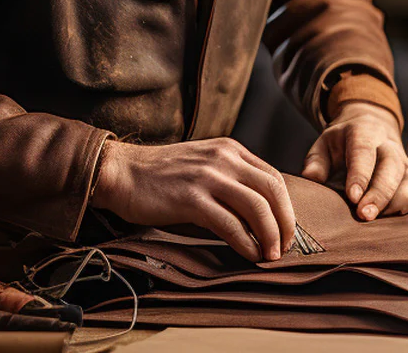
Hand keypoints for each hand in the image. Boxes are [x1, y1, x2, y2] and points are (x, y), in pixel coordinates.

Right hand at [92, 138, 294, 262]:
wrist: (121, 171)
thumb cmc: (161, 175)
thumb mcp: (203, 165)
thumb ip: (230, 180)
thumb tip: (258, 216)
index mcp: (230, 150)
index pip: (273, 178)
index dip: (286, 208)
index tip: (286, 230)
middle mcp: (224, 158)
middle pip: (273, 192)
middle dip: (285, 223)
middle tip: (284, 247)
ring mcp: (208, 177)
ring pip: (257, 208)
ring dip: (270, 236)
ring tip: (270, 255)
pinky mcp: (191, 199)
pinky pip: (230, 224)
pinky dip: (246, 243)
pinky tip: (249, 255)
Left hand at [302, 102, 407, 220]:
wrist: (370, 128)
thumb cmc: (342, 144)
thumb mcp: (324, 145)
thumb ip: (316, 161)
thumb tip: (311, 178)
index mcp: (363, 132)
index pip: (364, 151)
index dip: (360, 174)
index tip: (353, 196)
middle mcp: (387, 145)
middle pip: (391, 166)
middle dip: (379, 193)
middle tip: (364, 215)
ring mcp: (403, 160)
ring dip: (394, 202)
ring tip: (375, 220)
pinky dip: (406, 205)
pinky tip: (389, 216)